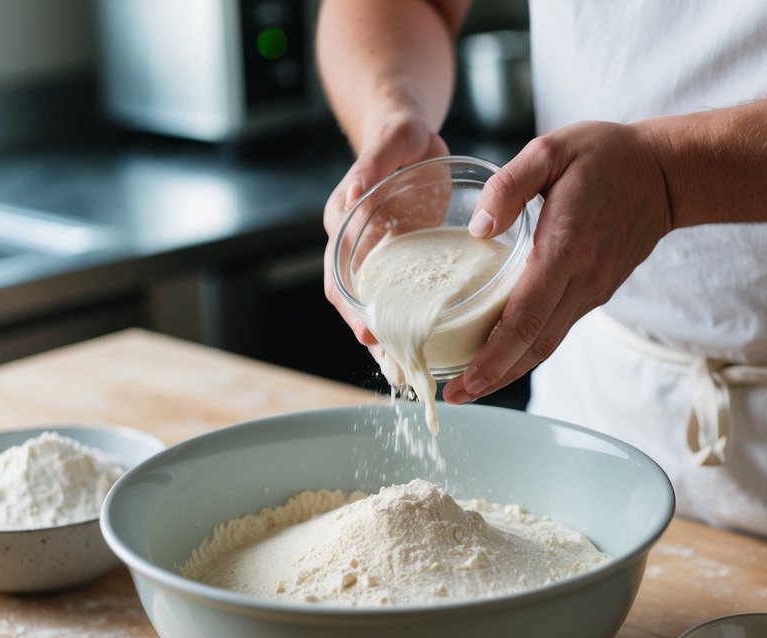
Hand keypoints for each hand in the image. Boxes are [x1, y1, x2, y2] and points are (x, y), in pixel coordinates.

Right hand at [322, 117, 449, 352]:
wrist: (406, 133)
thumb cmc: (400, 134)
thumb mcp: (393, 139)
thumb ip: (375, 163)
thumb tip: (355, 193)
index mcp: (344, 223)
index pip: (338, 276)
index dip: (351, 309)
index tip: (369, 334)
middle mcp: (355, 247)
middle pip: (355, 305)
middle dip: (372, 338)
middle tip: (396, 370)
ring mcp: (377, 258)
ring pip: (377, 308)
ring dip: (390, 341)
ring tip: (412, 375)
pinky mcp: (400, 263)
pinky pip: (401, 299)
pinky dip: (410, 326)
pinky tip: (428, 349)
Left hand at [442, 120, 672, 403]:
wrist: (665, 174)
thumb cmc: (605, 156)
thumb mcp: (551, 150)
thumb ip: (509, 185)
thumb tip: (478, 229)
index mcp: (566, 247)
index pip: (524, 318)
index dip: (491, 357)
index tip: (461, 380)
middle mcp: (582, 280)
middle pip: (533, 346)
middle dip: (492, 377)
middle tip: (453, 396)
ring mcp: (593, 291)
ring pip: (546, 344)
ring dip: (509, 369)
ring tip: (471, 385)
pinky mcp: (597, 292)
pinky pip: (557, 329)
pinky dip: (527, 348)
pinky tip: (502, 352)